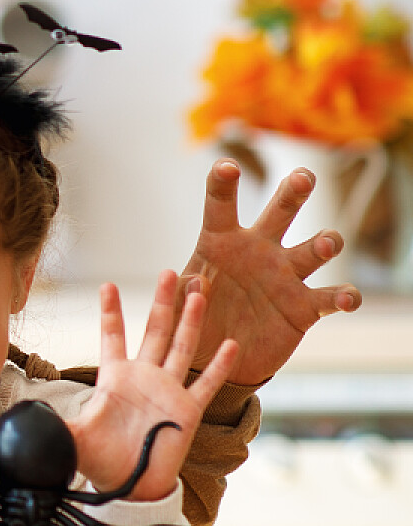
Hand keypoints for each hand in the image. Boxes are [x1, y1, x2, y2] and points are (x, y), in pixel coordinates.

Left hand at [70, 271, 238, 498]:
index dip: (110, 312)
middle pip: (154, 331)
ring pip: (182, 348)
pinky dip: (219, 365)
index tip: (107, 285)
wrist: (128, 487)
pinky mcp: (187, 410)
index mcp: (115, 379)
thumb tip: (20, 421)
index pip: (112, 337)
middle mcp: (144, 378)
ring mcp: (168, 391)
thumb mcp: (71, 439)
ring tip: (200, 291)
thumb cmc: (100, 461)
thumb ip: (50, 426)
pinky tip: (231, 343)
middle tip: (169, 271)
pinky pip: (206, 384)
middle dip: (162, 302)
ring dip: (191, 321)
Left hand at [180, 159, 360, 383]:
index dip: (223, 184)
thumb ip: (182, 294)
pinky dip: (345, 296)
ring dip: (325, 243)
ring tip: (325, 244)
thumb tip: (196, 280)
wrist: (215, 359)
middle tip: (303, 177)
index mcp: (220, 242)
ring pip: (315, 248)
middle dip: (293, 192)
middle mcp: (259, 250)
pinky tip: (347, 299)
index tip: (227, 166)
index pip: (220, 205)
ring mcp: (286, 276)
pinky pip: (332, 296)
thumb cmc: (193, 320)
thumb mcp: (178, 307)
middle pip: (281, 211)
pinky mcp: (305, 307)